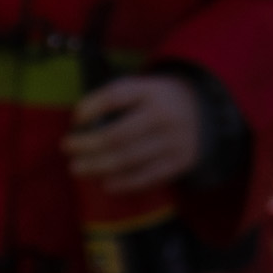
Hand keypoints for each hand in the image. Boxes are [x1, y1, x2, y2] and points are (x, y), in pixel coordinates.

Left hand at [65, 70, 210, 198]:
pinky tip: (105, 184)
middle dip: (86, 145)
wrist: (205, 112)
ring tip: (77, 168)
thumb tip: (81, 122)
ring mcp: (173, 141)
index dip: (92, 107)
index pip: (117, 96)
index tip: (75, 119)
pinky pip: (147, 177)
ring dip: (98, 166)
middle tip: (67, 148)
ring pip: (128, 159)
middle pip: (118, 134)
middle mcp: (164, 115)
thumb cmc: (159, 101)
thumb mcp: (143, 87)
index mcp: (152, 91)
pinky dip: (123, 183)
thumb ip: (116, 98)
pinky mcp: (179, 162)